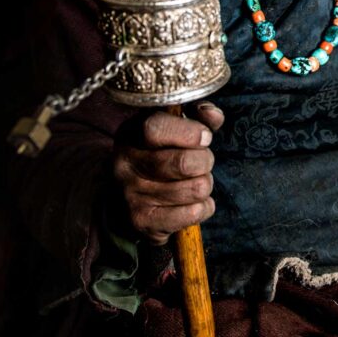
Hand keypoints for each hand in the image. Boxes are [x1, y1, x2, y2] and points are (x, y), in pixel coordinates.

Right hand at [111, 101, 224, 244]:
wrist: (127, 200)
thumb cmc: (161, 156)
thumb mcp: (175, 129)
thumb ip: (198, 117)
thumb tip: (212, 114)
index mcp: (130, 134)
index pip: (156, 128)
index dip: (189, 132)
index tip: (205, 137)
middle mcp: (124, 164)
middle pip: (184, 163)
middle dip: (205, 161)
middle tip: (202, 162)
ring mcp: (131, 195)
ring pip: (195, 189)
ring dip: (205, 185)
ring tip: (194, 182)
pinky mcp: (143, 221)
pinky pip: (194, 213)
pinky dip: (204, 207)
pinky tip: (192, 203)